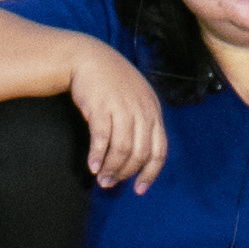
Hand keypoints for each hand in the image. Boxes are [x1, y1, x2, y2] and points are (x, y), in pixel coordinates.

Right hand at [62, 37, 171, 187]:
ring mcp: (122, 108)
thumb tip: (138, 159)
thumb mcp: (136, 99)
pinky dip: (97, 156)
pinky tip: (91, 166)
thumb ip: (142, 123)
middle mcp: (141, 111)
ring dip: (110, 168)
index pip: (159, 150)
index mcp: (153, 111)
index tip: (138, 189)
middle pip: (139, 153)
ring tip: (100, 178)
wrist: (89, 58)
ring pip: (121, 150)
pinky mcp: (101, 107)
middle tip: (110, 183)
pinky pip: (102, 139)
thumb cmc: (112, 82)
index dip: (150, 173)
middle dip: (125, 174)